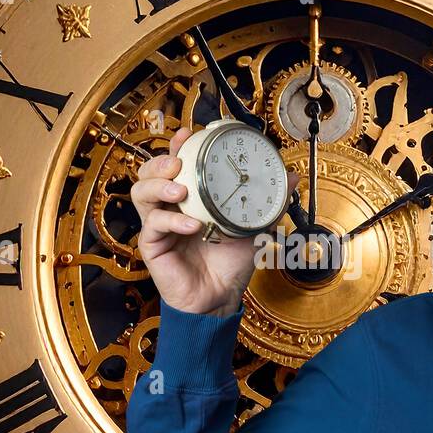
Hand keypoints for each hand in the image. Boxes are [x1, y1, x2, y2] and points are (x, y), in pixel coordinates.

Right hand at [131, 126, 298, 316]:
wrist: (221, 297)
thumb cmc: (231, 262)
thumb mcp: (254, 225)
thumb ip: (270, 200)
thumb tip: (292, 176)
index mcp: (189, 197)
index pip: (174, 164)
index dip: (177, 146)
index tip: (189, 134)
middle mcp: (169, 207)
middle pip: (148, 172)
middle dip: (160, 161)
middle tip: (179, 163)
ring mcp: (158, 225)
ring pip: (140, 192)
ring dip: (158, 185)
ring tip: (181, 190)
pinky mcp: (152, 245)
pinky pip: (153, 225)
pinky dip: (172, 221)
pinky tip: (192, 225)